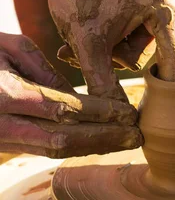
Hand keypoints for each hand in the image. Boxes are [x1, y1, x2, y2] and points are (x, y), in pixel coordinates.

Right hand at [0, 33, 141, 157]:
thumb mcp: (9, 46)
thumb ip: (46, 71)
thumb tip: (81, 99)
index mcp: (4, 94)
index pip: (63, 109)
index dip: (99, 115)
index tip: (127, 114)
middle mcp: (2, 124)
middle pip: (63, 140)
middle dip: (104, 140)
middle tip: (136, 136)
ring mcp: (1, 139)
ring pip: (54, 152)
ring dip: (93, 149)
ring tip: (125, 142)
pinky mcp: (4, 145)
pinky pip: (43, 150)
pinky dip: (75, 147)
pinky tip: (99, 141)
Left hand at [42, 0, 174, 102]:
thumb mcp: (88, 45)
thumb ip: (105, 84)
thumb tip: (124, 121)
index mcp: (168, 7)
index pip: (174, 64)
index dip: (158, 89)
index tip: (140, 109)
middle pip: (161, 60)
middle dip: (122, 62)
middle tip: (89, 54)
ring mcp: (167, 6)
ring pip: (146, 55)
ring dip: (115, 55)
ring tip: (86, 39)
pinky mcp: (156, 9)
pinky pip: (141, 43)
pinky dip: (115, 45)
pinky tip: (94, 36)